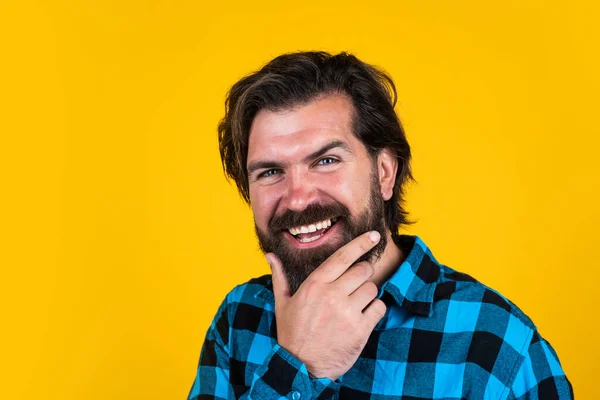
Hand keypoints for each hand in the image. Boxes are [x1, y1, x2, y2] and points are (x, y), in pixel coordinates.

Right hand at [266, 231, 386, 380]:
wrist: (301, 367)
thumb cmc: (292, 333)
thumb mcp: (282, 303)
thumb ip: (280, 276)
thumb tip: (270, 255)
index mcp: (314, 285)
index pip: (343, 257)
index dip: (360, 244)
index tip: (373, 236)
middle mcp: (332, 295)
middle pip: (362, 270)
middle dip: (362, 273)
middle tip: (355, 283)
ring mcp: (348, 313)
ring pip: (372, 288)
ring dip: (367, 293)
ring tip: (355, 303)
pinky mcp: (360, 330)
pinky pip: (379, 308)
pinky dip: (374, 310)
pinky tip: (362, 316)